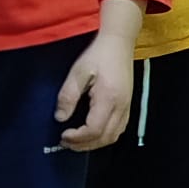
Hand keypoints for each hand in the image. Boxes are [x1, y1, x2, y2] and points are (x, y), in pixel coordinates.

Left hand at [56, 33, 133, 150]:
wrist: (119, 43)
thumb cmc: (97, 55)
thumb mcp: (77, 72)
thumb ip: (68, 96)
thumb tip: (60, 118)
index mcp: (109, 98)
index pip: (94, 129)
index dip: (77, 137)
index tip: (62, 134)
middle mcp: (122, 106)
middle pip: (105, 137)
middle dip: (84, 145)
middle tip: (66, 142)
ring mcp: (127, 106)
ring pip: (114, 136)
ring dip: (95, 143)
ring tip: (77, 140)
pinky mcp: (128, 104)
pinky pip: (119, 129)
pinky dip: (104, 136)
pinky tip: (92, 132)